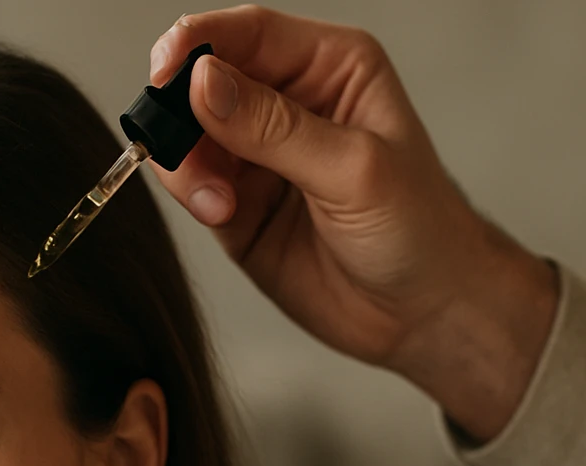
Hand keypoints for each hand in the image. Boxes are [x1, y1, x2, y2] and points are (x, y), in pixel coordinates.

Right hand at [148, 6, 558, 441]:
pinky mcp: (236, 205)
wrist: (422, 313)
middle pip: (203, 80)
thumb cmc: (418, 229)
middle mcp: (288, 101)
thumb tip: (202, 82)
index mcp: (329, 66)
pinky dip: (190, 194)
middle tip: (178, 149)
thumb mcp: (354, 169)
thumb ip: (274, 127)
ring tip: (214, 202)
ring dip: (184, 163)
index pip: (247, 33)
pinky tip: (220, 214)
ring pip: (187, 134)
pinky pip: (190, 182)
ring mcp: (257, 155)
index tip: (163, 73)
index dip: (198, 44)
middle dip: (180, 112)